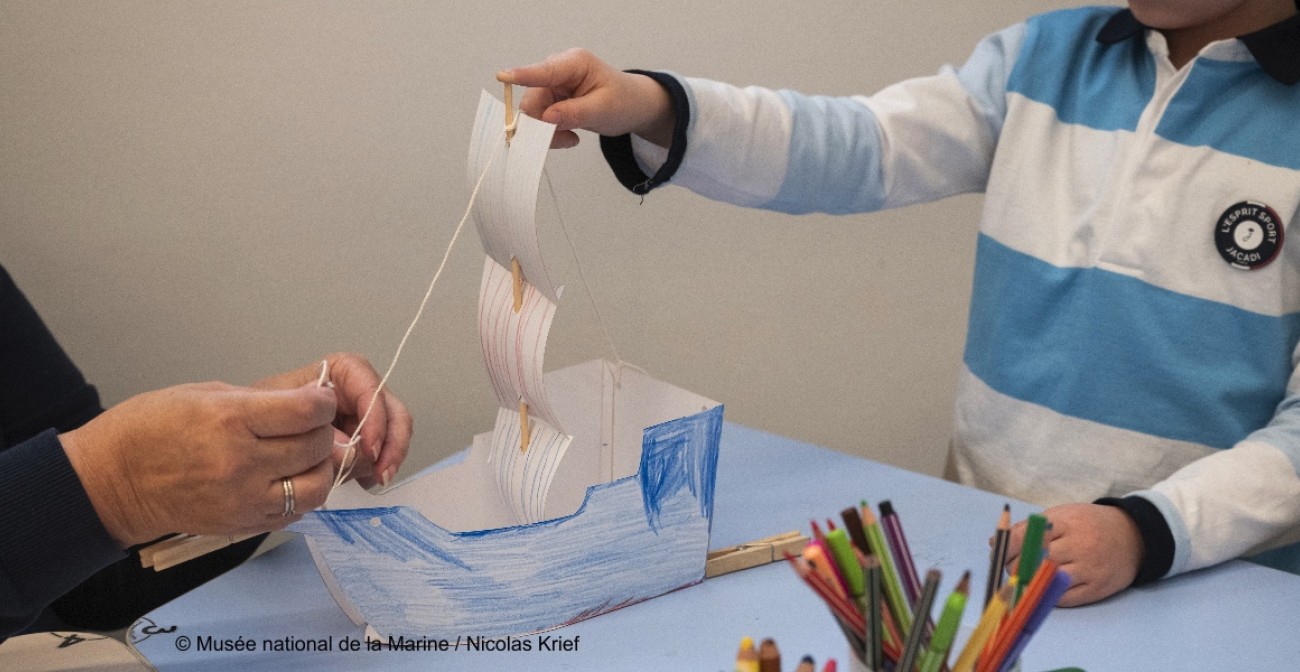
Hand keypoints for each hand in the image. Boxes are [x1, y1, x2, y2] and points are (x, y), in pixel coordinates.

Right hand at [60, 382, 337, 547]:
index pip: (308, 412)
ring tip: (302, 457)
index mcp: (231, 420)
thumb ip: (260, 401)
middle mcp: (242, 463)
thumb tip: (307, 401)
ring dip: (319, 469)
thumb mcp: (204, 394)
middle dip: (322, 431)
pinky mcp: (242, 524)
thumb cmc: (151, 428)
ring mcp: (243, 499)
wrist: (113, 481)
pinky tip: (284, 480)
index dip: (323, 403)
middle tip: (309, 425)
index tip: (318, 400)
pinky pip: (295, 512)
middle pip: (317, 447)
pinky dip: (300, 495)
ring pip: (316, 487)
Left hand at [253, 353, 411, 489]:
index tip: (369, 445)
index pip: (365, 381)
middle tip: (381, 469)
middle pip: (389, 407)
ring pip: (392, 431)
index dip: (374, 412)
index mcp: (333, 375)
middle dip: (391, 440)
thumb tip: (348, 453)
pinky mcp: (359, 443)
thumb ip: (313, 436)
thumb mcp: (275, 422)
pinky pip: (380, 452)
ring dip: (387, 456)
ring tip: (374, 478)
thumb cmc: (251, 421)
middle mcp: (351, 394)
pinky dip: (376, 467)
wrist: (240, 444)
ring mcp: (358, 419)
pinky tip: (365, 481)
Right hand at [498, 48, 673, 148]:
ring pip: (534, 114)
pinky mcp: (550, 100)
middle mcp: (558, 71)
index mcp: (574, 63)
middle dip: (543, 124)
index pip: (544, 71)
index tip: (502, 76)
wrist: (632, 107)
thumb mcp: (603, 110)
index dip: (522, 75)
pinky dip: (552, 133)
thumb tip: (547, 118)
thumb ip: (575, 113)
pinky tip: (570, 136)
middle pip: (533, 100)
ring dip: (549, 132)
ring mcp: (552, 86)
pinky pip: (540, 121)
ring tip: (573, 138)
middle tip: (565, 139)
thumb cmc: (623, 101)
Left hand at [1003, 503, 1142, 605]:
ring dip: (1029, 582)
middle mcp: (1078, 545)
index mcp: (1064, 523)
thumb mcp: (1061, 515)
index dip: (1005, 548)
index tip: (1000, 553)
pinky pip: (1064, 598)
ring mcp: (1089, 568)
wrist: (1134, 536)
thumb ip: (1028, 527)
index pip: (1024, 537)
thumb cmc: (1089, 524)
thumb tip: (995, 542)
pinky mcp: (1097, 588)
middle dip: (1015, 567)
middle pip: (1032, 561)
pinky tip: (1044, 586)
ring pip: (1046, 581)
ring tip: (1027, 576)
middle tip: (1013, 566)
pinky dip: (1048, 595)